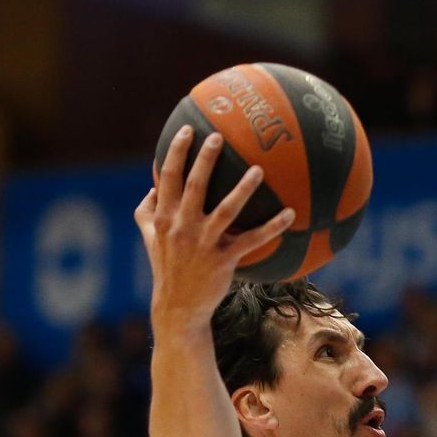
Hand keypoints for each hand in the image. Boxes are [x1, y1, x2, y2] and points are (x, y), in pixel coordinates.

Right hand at [135, 126, 294, 329]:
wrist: (177, 306)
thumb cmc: (166, 268)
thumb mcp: (149, 239)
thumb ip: (146, 211)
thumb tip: (152, 186)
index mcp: (164, 218)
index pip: (168, 177)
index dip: (176, 152)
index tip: (187, 130)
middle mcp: (181, 226)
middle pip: (194, 185)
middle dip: (206, 159)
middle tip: (220, 137)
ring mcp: (203, 243)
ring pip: (226, 210)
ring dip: (243, 188)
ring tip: (259, 170)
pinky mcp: (224, 259)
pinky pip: (252, 240)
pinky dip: (272, 227)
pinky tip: (290, 214)